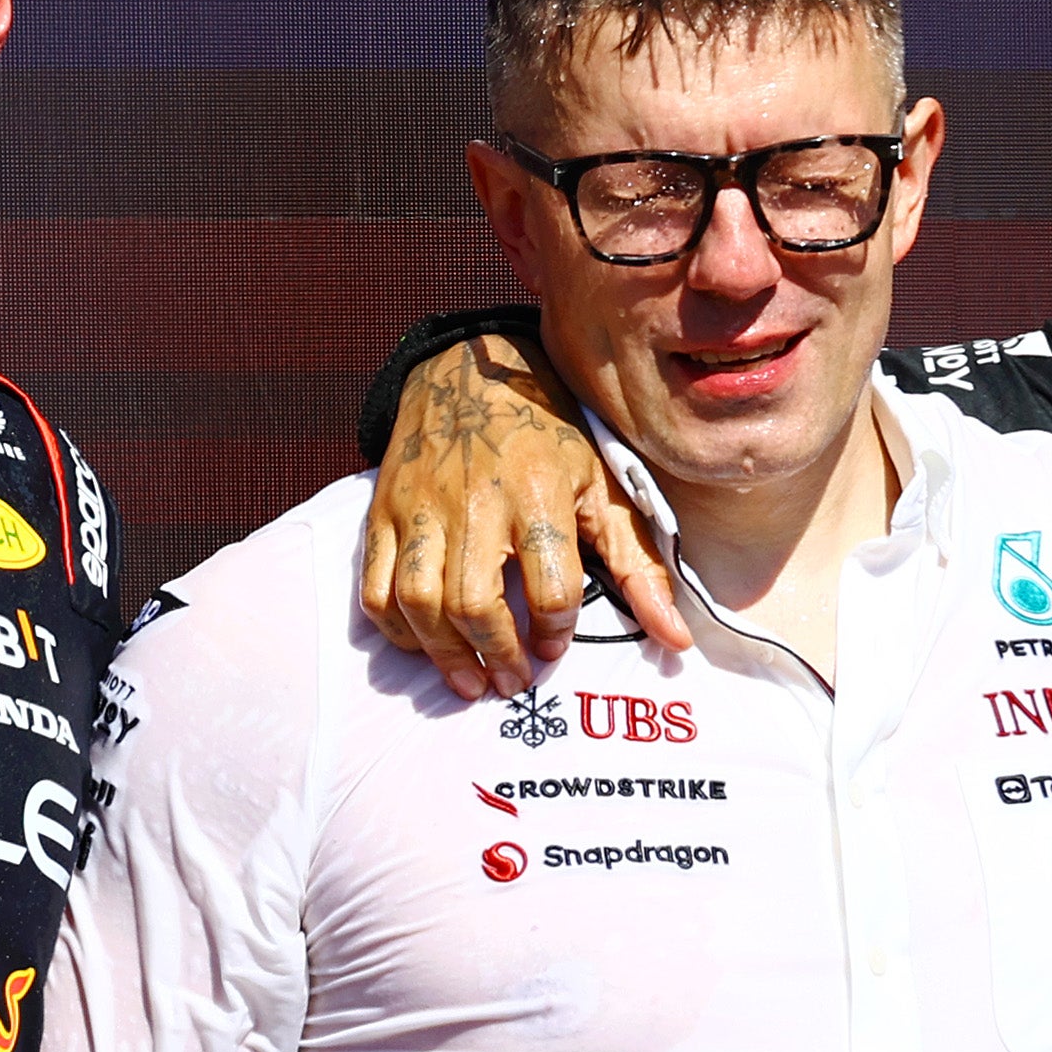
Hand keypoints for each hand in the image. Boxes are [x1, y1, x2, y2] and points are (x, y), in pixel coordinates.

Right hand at [356, 331, 687, 699]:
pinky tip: (423, 644)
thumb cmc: (547, 433)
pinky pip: (376, 587)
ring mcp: (422, 508)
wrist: (469, 370)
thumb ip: (638, 565)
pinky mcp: (384, 512)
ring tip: (471, 680)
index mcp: (540, 494)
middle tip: (513, 682)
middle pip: (475, 602)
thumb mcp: (603, 485)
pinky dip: (395, 628)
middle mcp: (475, 503)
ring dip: (444, 654)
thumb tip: (675, 639)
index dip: (555, 632)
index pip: (550, 587)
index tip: (553, 648)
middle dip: (497, 654)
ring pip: (419, 601)